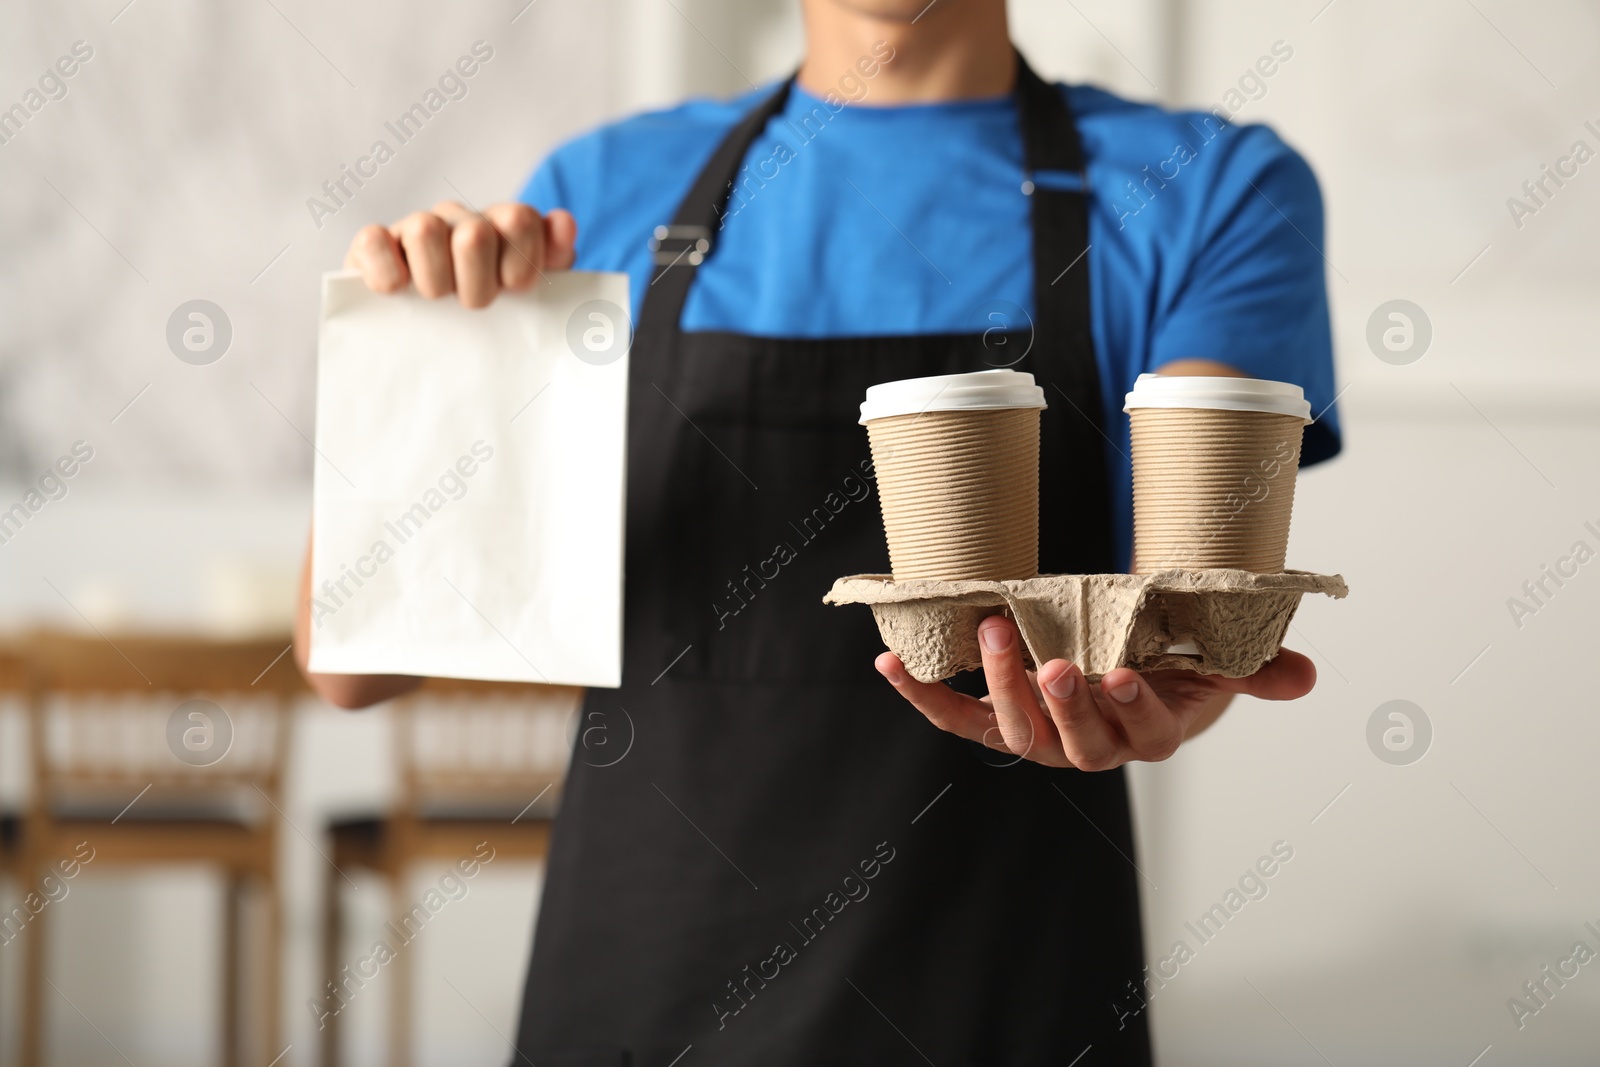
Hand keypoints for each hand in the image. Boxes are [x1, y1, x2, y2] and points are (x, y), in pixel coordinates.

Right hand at [344, 200, 577, 307]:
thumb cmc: (490, 315)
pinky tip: (394, 291)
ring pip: (424, 230)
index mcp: (503, 226)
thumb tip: (563, 222)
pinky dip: (385, 270)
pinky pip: (373, 241)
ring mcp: (416, 227)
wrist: (427, 340)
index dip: (520, 264)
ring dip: (434, 280)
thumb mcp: (532, 294)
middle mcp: (461, 219)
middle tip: (472, 305)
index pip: (520, 219)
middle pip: (474, 234)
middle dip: (477, 285)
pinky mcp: (374, 244)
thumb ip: (555, 260)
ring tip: (435, 300)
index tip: (514, 292)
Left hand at [875, 615, 1315, 768]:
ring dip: (999, 683)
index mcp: (1147, 735)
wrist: (1132, 668)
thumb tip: (1304, 675)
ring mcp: (1039, 735)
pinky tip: (889, 664)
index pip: (1141, 732)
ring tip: (991, 631)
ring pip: (1014, 726)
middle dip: (1059, 702)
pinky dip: (922, 693)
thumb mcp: (1222, 664)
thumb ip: (1259, 671)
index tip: (1121, 676)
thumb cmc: (1176, 665)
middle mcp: (1089, 746)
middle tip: (1052, 662)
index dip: (1131, 708)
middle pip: (1070, 740)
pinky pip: (956, 715)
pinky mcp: (998, 720)